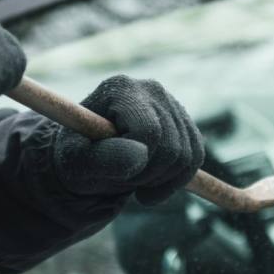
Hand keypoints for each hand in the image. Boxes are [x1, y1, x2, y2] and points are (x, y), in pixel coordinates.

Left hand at [52, 75, 203, 204]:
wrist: (85, 157)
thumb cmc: (77, 157)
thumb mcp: (77, 162)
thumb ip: (104, 158)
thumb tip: (140, 155)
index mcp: (120, 89)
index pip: (149, 132)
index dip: (139, 164)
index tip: (119, 176)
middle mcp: (150, 89)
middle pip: (172, 146)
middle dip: (150, 175)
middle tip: (125, 183)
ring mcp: (171, 104)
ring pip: (188, 155)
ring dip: (163, 181)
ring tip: (135, 181)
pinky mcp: (183, 122)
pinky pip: (196, 157)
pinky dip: (177, 179)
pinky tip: (152, 183)